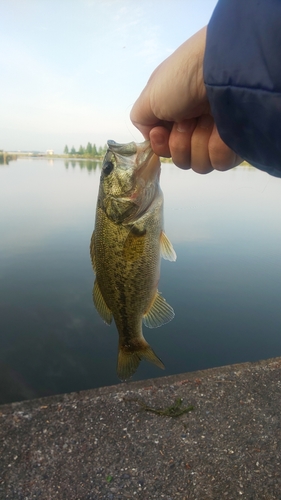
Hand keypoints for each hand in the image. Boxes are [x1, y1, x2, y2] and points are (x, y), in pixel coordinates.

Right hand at [130, 27, 240, 172]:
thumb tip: (154, 136)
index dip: (161, 145)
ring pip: (200, 164)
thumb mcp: (149, 97)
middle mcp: (197, 127)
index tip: (161, 131)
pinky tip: (221, 128)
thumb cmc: (181, 79)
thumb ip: (141, 120)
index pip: (165, 149)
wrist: (221, 69)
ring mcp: (218, 136)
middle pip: (181, 159)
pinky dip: (217, 147)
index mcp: (177, 116)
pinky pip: (220, 163)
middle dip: (181, 143)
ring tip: (208, 119)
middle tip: (189, 119)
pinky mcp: (237, 143)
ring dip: (199, 142)